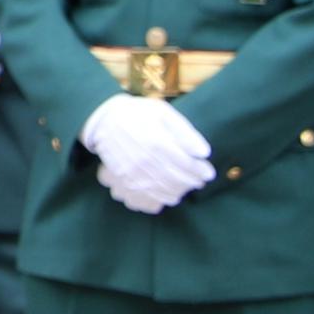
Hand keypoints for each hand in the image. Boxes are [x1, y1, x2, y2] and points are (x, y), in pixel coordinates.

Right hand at [82, 95, 213, 214]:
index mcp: (158, 143)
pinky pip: (146, 198)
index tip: (209, 173)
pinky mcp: (125, 181)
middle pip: (178, 180)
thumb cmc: (137, 113)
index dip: (201, 171)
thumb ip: (185, 132)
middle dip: (192, 182)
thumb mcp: (163, 113)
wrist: (104, 120)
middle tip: (200, 181)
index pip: (187, 164)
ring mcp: (134, 174)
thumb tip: (204, 152)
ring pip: (164, 192)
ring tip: (186, 187)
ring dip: (179, 192)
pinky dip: (161, 200)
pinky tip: (168, 196)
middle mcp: (146, 162)